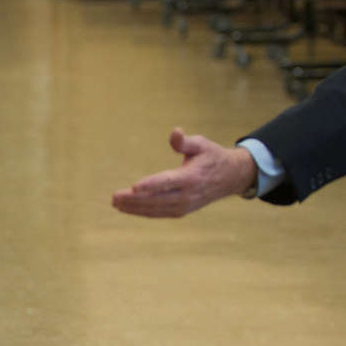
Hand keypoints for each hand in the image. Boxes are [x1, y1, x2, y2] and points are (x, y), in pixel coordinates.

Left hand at [111, 128, 256, 217]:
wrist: (231, 177)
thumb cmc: (212, 156)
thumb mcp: (202, 144)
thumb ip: (185, 141)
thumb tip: (175, 133)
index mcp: (192, 177)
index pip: (168, 182)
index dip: (150, 185)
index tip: (134, 187)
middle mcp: (187, 195)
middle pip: (157, 199)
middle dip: (134, 200)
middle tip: (114, 197)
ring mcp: (184, 206)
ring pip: (155, 209)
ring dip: (134, 208)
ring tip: (116, 203)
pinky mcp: (181, 211)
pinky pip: (159, 213)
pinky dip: (142, 212)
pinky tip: (128, 208)